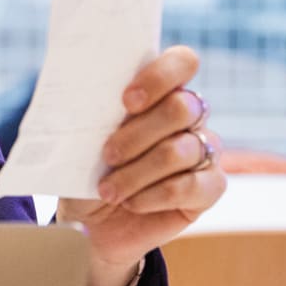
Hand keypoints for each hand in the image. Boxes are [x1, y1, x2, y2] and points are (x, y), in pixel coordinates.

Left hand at [56, 46, 225, 285]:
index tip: (126, 101)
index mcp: (160, 92)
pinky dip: (154, 196)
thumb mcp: (78, 141)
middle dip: (137, 134)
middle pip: (182, 107)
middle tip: (107, 155)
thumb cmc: (85, 172)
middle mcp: (190, 116)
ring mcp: (204, 151)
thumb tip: (77, 98)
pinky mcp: (209, 188)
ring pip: (181, 150)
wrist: (91, 222)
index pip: (182, 62)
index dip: (159, 77)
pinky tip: (132, 202)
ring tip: (108, 190)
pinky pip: (192, 186)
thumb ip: (88, 114)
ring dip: (137, 173)